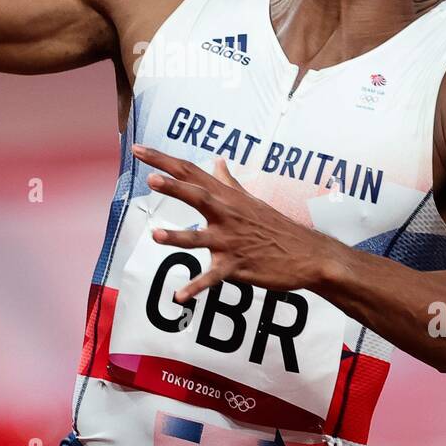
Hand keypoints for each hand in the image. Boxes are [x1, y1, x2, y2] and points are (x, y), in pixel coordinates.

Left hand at [132, 143, 338, 303]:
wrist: (308, 254)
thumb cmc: (275, 227)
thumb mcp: (251, 200)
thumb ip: (229, 182)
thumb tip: (217, 161)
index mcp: (227, 198)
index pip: (190, 172)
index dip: (163, 160)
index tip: (138, 149)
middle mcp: (227, 215)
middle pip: (197, 195)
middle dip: (173, 187)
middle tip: (150, 178)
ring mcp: (231, 241)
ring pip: (201, 238)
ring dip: (179, 237)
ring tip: (156, 235)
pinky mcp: (237, 266)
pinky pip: (213, 278)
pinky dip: (196, 287)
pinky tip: (179, 296)